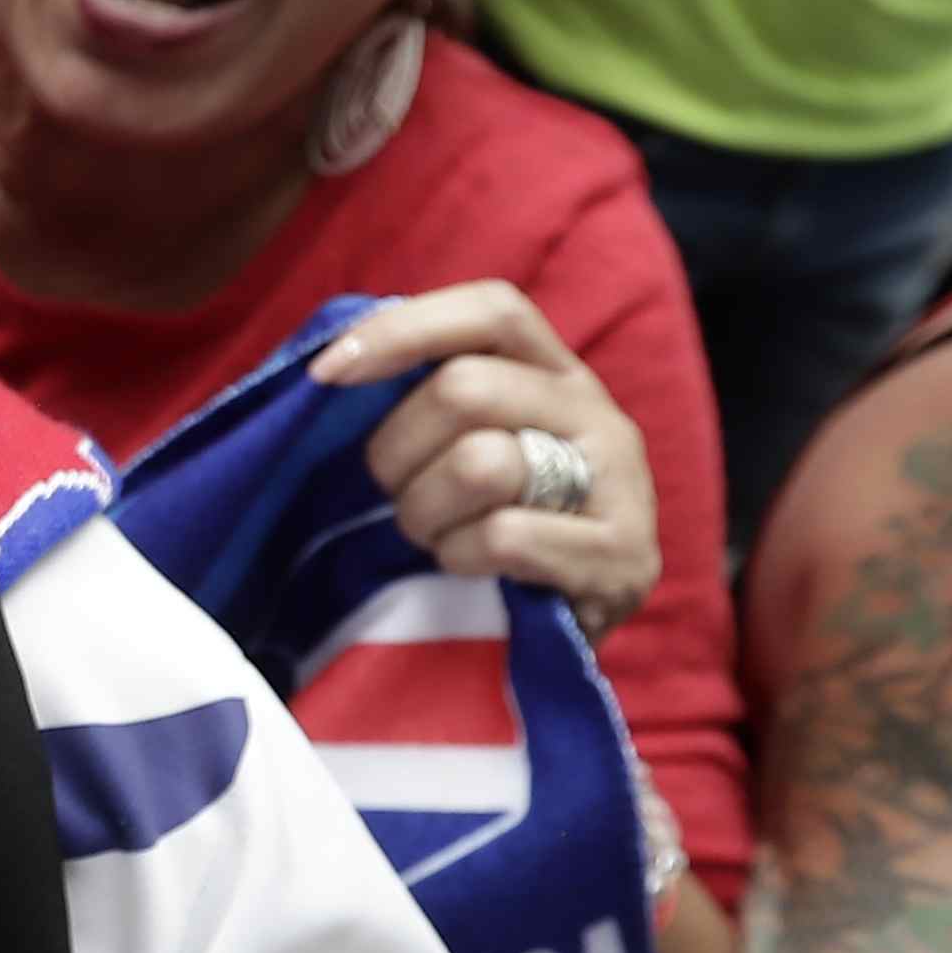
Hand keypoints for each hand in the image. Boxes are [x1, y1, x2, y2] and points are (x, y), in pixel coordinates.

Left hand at [315, 282, 664, 640]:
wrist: (560, 642)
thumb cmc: (489, 532)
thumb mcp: (462, 448)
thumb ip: (424, 396)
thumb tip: (332, 361)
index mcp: (556, 374)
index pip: (493, 309)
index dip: (406, 329)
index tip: (326, 373)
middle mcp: (598, 414)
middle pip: (464, 387)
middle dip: (397, 449)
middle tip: (393, 495)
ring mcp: (621, 484)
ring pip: (480, 461)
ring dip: (426, 510)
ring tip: (432, 535)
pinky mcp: (625, 557)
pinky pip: (503, 536)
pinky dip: (461, 558)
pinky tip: (469, 572)